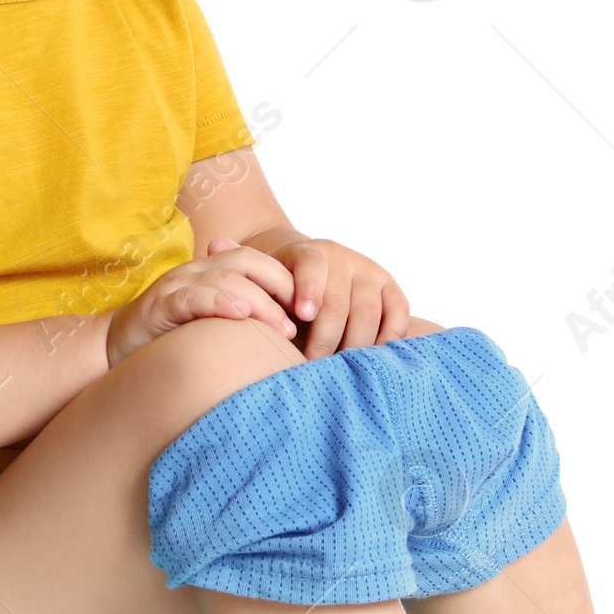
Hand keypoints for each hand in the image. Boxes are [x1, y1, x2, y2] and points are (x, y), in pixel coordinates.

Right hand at [104, 239, 299, 367]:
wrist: (115, 347)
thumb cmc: (171, 339)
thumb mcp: (212, 324)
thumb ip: (242, 318)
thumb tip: (291, 333)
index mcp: (212, 270)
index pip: (256, 260)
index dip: (286, 279)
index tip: (310, 307)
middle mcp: (197, 269)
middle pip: (247, 261)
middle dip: (280, 286)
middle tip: (303, 319)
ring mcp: (177, 283)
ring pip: (226, 278)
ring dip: (259, 302)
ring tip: (282, 327)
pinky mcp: (160, 304)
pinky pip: (193, 296)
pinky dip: (219, 303)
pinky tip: (240, 316)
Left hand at [250, 234, 412, 357]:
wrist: (314, 279)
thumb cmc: (282, 287)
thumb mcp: (261, 273)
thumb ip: (240, 263)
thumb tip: (215, 243)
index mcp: (311, 252)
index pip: (312, 265)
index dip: (309, 289)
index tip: (301, 315)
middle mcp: (345, 259)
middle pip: (339, 300)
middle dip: (324, 337)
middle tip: (308, 365)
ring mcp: (371, 274)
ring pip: (368, 312)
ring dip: (352, 345)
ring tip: (334, 371)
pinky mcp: (393, 291)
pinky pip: (398, 313)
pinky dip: (388, 337)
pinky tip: (369, 359)